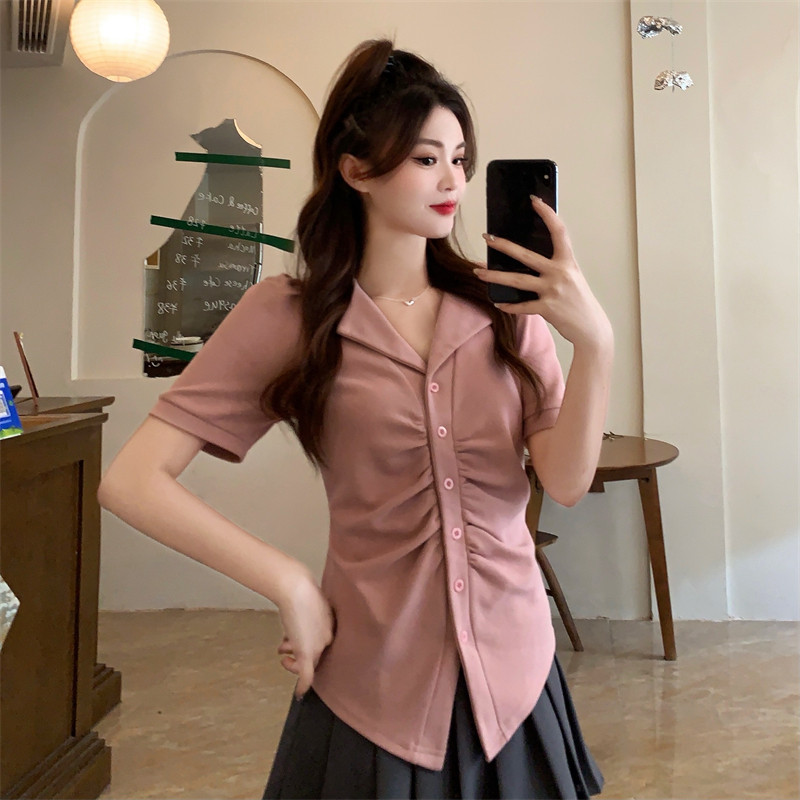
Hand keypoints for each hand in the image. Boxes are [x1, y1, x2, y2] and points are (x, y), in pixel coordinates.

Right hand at [275, 565, 334, 698]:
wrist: (296, 589)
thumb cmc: (300, 591)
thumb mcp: (309, 603)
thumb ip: (309, 615)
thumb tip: (300, 625)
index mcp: (331, 626)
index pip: (321, 643)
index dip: (305, 642)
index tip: (293, 640)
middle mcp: (327, 638)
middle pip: (315, 653)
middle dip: (297, 651)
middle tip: (283, 647)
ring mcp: (317, 646)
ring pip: (308, 663)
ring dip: (293, 661)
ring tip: (281, 649)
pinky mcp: (305, 653)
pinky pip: (306, 675)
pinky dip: (302, 685)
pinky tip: (299, 693)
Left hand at [475, 196, 611, 352]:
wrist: (591, 328)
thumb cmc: (579, 301)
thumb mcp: (572, 277)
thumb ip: (555, 267)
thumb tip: (528, 260)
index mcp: (568, 262)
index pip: (558, 231)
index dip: (547, 214)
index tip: (534, 200)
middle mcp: (560, 273)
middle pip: (526, 255)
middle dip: (504, 245)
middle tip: (487, 237)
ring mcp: (552, 291)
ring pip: (517, 280)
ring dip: (494, 276)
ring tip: (477, 272)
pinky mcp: (547, 308)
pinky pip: (522, 306)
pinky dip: (509, 305)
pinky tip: (497, 303)